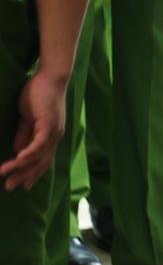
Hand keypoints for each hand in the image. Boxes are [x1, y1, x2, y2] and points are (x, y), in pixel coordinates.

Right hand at [0, 70, 67, 190]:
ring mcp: (54, 131)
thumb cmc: (39, 94)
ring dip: (21, 167)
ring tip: (5, 176)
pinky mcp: (49, 124)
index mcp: (51, 136)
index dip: (32, 173)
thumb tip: (18, 151)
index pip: (43, 160)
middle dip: (25, 177)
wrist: (50, 77)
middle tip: (9, 188)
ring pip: (38, 156)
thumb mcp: (28, 118)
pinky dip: (29, 154)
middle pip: (42, 163)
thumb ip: (24, 134)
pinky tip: (18, 160)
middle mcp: (55, 137)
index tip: (20, 185)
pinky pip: (39, 144)